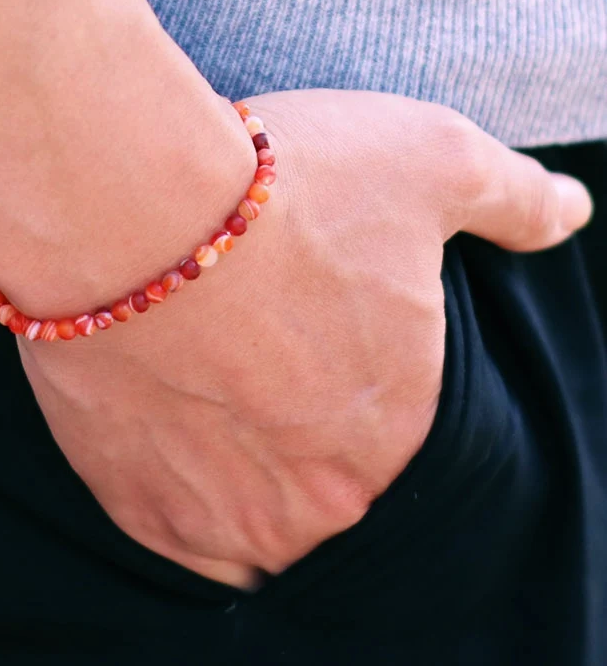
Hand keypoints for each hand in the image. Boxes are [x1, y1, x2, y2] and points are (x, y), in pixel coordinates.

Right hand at [18, 88, 592, 588]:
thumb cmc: (286, 187)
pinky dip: (181, 488)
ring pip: (255, 513)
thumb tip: (571, 214)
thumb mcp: (431, 161)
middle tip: (249, 346)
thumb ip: (515, 201)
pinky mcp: (140, 508)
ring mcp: (227, 516)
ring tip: (204, 383)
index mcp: (400, 427)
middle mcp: (323, 497)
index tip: (307, 320)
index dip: (347, 364)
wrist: (127, 211)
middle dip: (296, 417)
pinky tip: (168, 427)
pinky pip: (180, 528)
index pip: (390, 422)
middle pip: (321, 472)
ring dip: (240, 464)